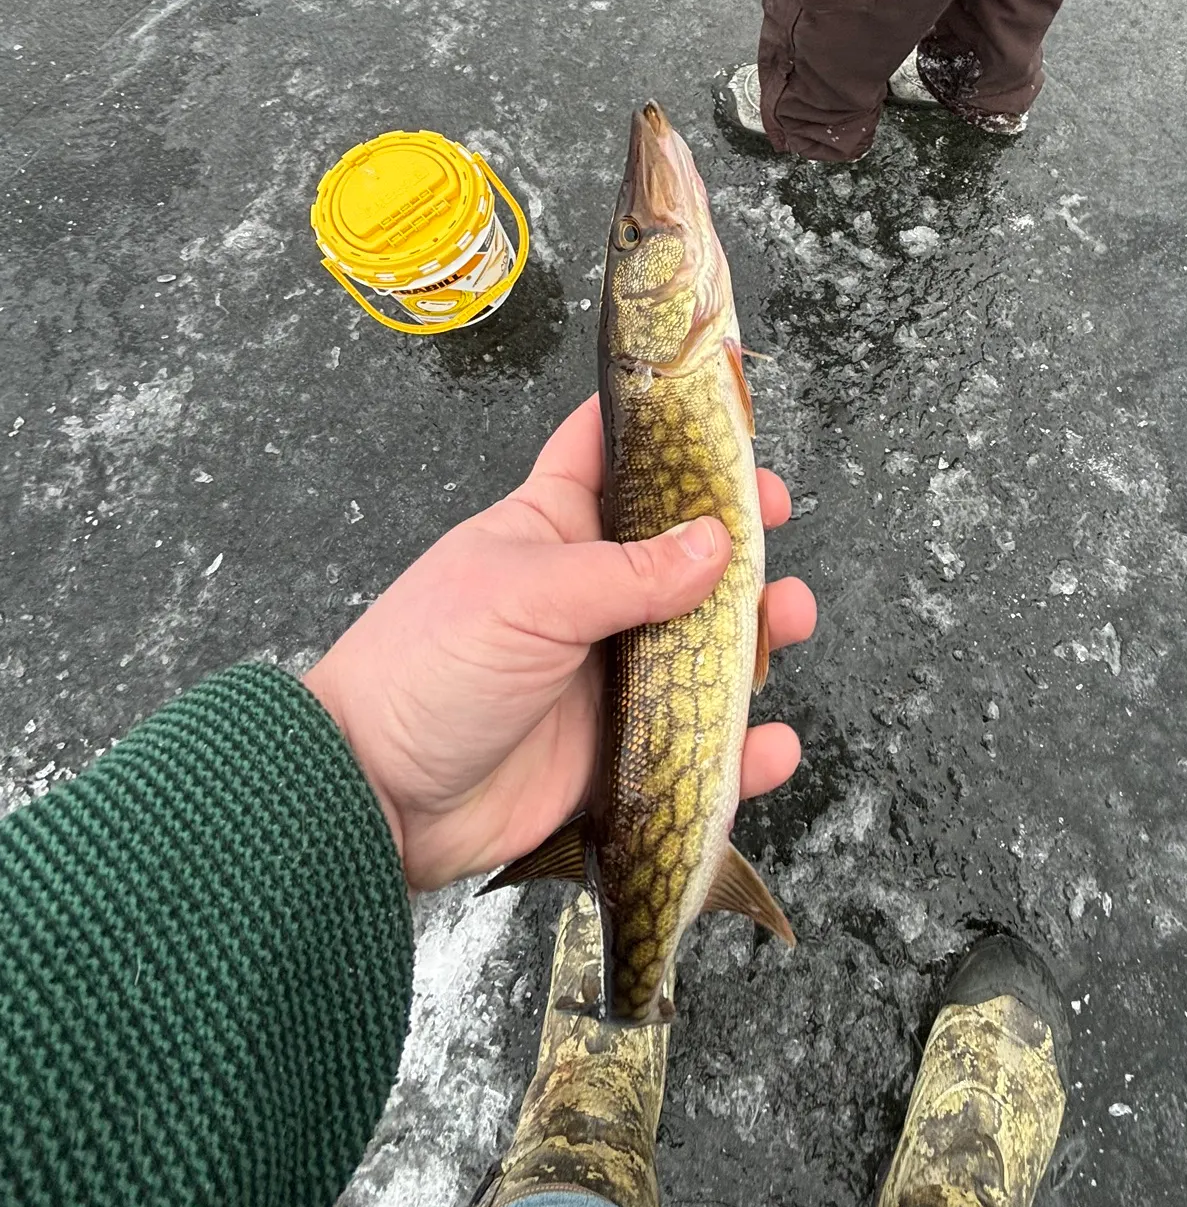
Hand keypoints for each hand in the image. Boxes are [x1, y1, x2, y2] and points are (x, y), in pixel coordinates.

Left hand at [304, 395, 817, 891]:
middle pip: (681, 549)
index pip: (609, 454)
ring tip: (790, 620)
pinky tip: (769, 745)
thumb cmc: (429, 666)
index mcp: (551, 528)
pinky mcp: (621, 749)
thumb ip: (628, 573)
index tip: (725, 409)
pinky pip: (697, 742)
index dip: (665, 428)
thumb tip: (718, 543)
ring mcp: (610, 671)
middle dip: (737, 533)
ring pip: (704, 642)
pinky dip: (741, 748)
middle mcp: (590, 593)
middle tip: (778, 524)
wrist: (376, 796)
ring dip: (755, 633)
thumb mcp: (527, 598)